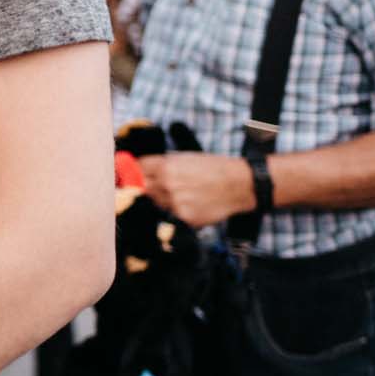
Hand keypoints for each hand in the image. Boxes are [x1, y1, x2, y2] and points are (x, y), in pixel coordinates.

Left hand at [139, 151, 255, 227]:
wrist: (240, 184)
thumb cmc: (214, 168)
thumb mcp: (186, 157)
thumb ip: (163, 164)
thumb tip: (140, 168)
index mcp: (166, 166)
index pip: (138, 168)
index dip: (135, 169)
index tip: (133, 172)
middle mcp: (167, 184)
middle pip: (142, 187)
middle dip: (145, 186)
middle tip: (155, 186)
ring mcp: (175, 202)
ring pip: (156, 203)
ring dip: (162, 200)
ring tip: (182, 194)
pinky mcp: (184, 218)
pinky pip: (171, 215)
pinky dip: (177, 212)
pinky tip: (191, 204)